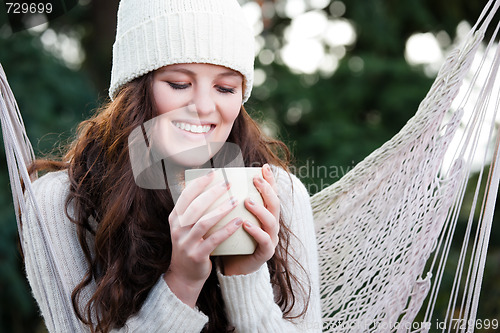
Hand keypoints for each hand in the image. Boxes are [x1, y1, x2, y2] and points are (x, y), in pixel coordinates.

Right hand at [164, 171, 242, 306]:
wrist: (185, 275)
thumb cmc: (191, 244)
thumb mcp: (186, 226)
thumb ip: (194, 210)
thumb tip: (210, 186)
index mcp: (175, 219)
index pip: (185, 196)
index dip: (199, 183)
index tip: (213, 173)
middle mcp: (178, 229)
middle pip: (195, 206)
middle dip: (212, 193)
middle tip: (228, 183)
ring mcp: (186, 243)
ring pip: (204, 222)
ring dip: (221, 210)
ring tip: (236, 200)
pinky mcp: (197, 255)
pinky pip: (214, 240)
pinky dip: (227, 230)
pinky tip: (239, 222)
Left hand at [222, 163, 279, 275]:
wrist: (232, 267)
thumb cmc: (231, 240)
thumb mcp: (231, 218)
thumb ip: (230, 203)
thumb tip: (216, 181)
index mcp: (265, 214)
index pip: (271, 194)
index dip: (270, 180)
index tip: (264, 167)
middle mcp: (271, 224)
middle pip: (275, 204)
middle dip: (267, 190)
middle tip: (256, 180)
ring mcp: (270, 238)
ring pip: (271, 221)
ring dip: (259, 209)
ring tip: (247, 201)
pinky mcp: (265, 252)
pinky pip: (264, 240)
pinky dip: (256, 231)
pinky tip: (245, 224)